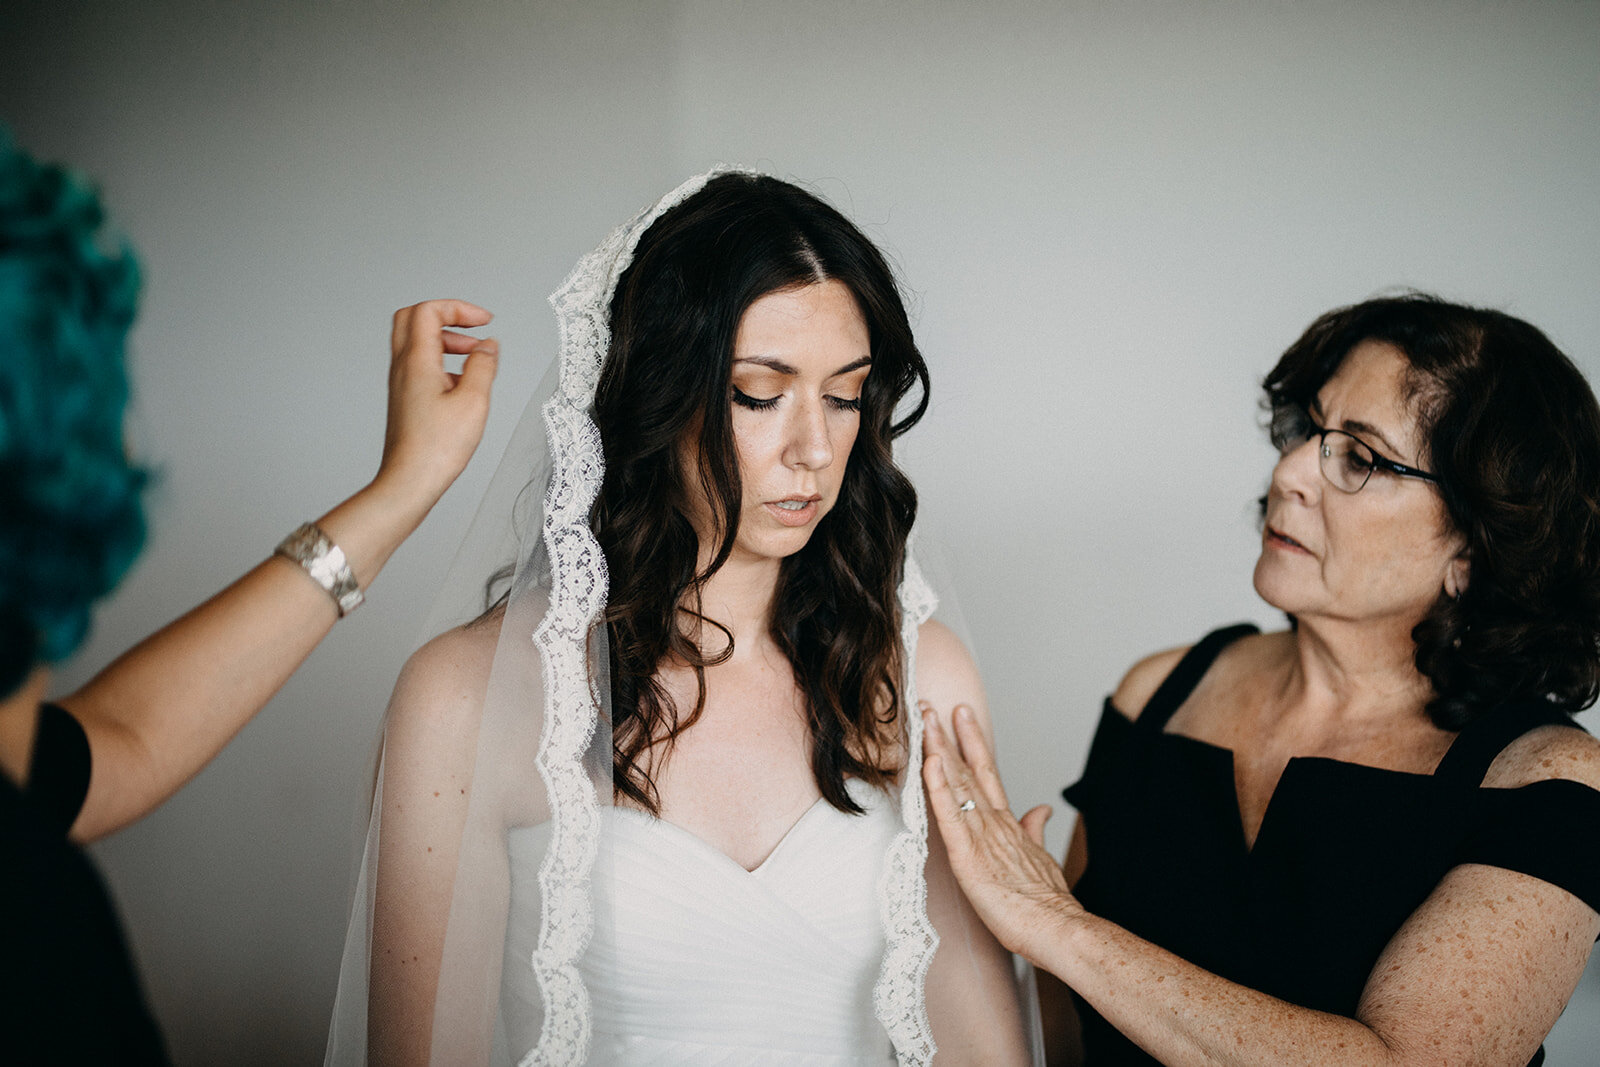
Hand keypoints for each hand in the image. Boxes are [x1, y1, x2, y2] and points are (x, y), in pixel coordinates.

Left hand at [375, 299, 498, 510]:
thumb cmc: (436, 448)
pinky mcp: (405, 397)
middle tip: (473, 327)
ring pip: (416, 341)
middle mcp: (403, 367)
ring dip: (446, 339)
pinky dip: (441, 359)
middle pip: (414, 318)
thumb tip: (488, 346)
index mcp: (417, 361)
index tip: (484, 320)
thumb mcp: (473, 402)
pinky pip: (419, 363)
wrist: (409, 480)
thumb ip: (483, 366)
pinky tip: (462, 382)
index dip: (458, 308)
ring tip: (475, 355)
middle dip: (447, 315)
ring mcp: (401, 382)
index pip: (429, 311)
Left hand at [922, 703, 1081, 962]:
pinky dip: (939, 789)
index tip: (960, 714)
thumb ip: (1034, 830)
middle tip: (930, 705)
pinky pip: (950, 816)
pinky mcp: (968, 857)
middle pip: (967, 770)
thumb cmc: (1046, 904)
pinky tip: (931, 764)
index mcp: (1007, 824)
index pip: (986, 773)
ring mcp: (982, 837)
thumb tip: (1040, 809)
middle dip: (948, 736)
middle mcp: (994, 823)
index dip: (971, 742)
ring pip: (957, 785)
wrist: (1058, 930)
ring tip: (926, 720)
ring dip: (939, 750)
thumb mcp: (1038, 858)